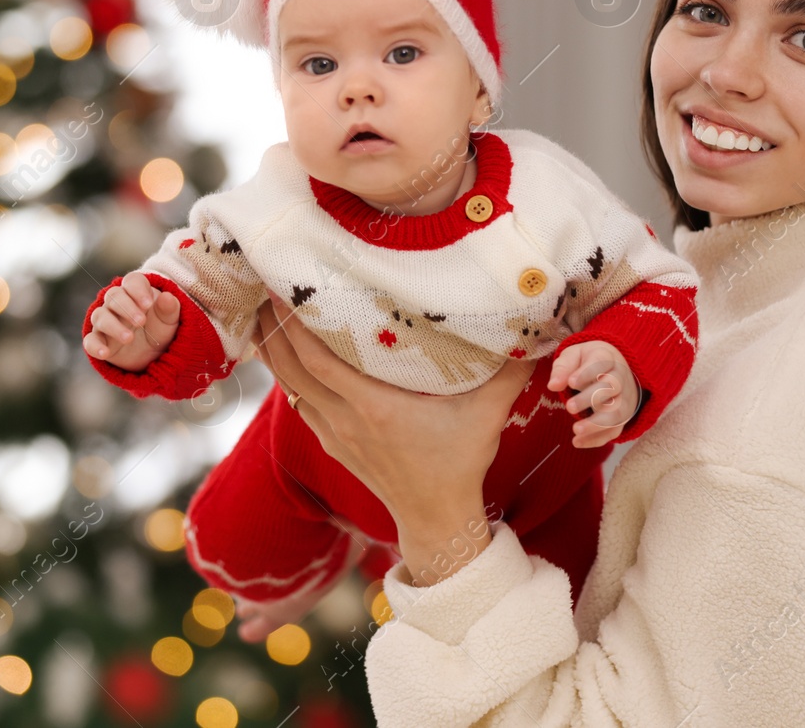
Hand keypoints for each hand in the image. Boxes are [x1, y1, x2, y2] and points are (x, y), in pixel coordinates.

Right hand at [82, 270, 180, 370]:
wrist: (153, 355)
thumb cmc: (160, 329)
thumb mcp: (169, 321)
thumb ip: (169, 309)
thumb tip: (167, 297)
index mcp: (136, 292)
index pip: (132, 281)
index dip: (138, 290)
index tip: (148, 304)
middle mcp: (117, 304)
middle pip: (114, 296)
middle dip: (127, 308)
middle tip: (141, 321)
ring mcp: (105, 322)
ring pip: (100, 316)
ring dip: (113, 326)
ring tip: (129, 338)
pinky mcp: (99, 340)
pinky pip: (90, 340)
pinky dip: (94, 346)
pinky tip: (104, 353)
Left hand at [250, 289, 532, 585]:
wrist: (437, 520)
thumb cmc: (460, 464)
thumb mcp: (489, 414)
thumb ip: (512, 369)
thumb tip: (540, 328)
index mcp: (373, 406)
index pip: (317, 359)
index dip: (293, 324)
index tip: (284, 287)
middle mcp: (344, 418)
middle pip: (290, 367)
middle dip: (272, 326)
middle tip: (264, 284)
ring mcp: (334, 433)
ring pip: (289, 385)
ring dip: (273, 349)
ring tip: (264, 310)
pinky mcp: (332, 443)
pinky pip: (299, 401)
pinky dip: (287, 375)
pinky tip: (285, 354)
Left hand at [547, 340, 638, 448]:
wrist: (612, 369)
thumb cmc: (587, 362)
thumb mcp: (573, 356)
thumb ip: (563, 368)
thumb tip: (553, 385)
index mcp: (607, 357)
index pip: (601, 362)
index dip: (587, 373)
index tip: (571, 382)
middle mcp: (620, 377)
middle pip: (611, 387)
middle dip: (590, 398)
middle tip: (569, 407)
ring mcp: (625, 398)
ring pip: (618, 412)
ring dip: (597, 423)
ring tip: (576, 430)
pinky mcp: (623, 416)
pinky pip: (615, 430)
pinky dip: (597, 438)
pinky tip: (578, 442)